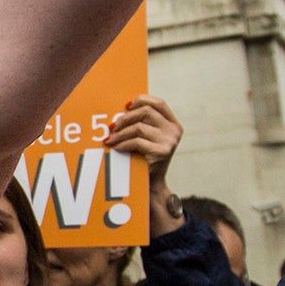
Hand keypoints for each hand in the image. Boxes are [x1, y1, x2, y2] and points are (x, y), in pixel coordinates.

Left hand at [109, 95, 186, 236]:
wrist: (151, 186)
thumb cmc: (144, 159)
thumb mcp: (147, 139)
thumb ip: (141, 123)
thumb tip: (119, 110)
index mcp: (173, 124)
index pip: (159, 103)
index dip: (142, 100)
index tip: (126, 105)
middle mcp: (174, 131)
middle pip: (146, 112)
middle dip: (125, 118)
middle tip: (111, 126)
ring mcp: (170, 141)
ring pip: (138, 127)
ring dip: (120, 133)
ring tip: (110, 139)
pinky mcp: (162, 152)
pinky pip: (136, 141)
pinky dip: (123, 144)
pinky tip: (116, 147)